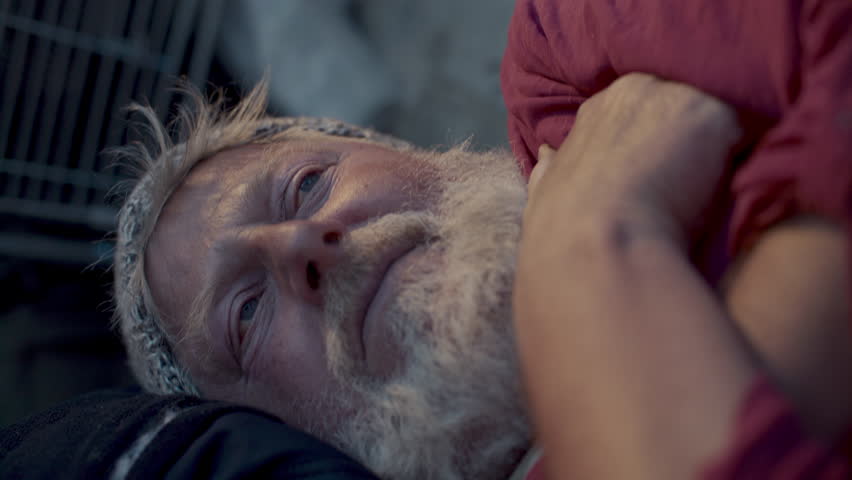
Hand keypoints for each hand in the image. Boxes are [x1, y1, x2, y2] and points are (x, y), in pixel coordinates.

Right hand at [525, 73, 742, 247]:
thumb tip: (547, 155)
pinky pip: (742, 139)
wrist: (597, 244)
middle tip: (682, 188)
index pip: (641, 114)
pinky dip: (738, 166)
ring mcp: (677, 97)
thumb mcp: (546, 188)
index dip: (654, 146)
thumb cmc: (566, 228)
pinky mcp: (714, 117)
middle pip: (680, 109)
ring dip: (714, 154)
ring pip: (712, 122)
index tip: (654, 178)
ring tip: (702, 197)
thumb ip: (554, 166)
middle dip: (686, 142)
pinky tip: (720, 198)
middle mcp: (636, 89)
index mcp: (599, 107)